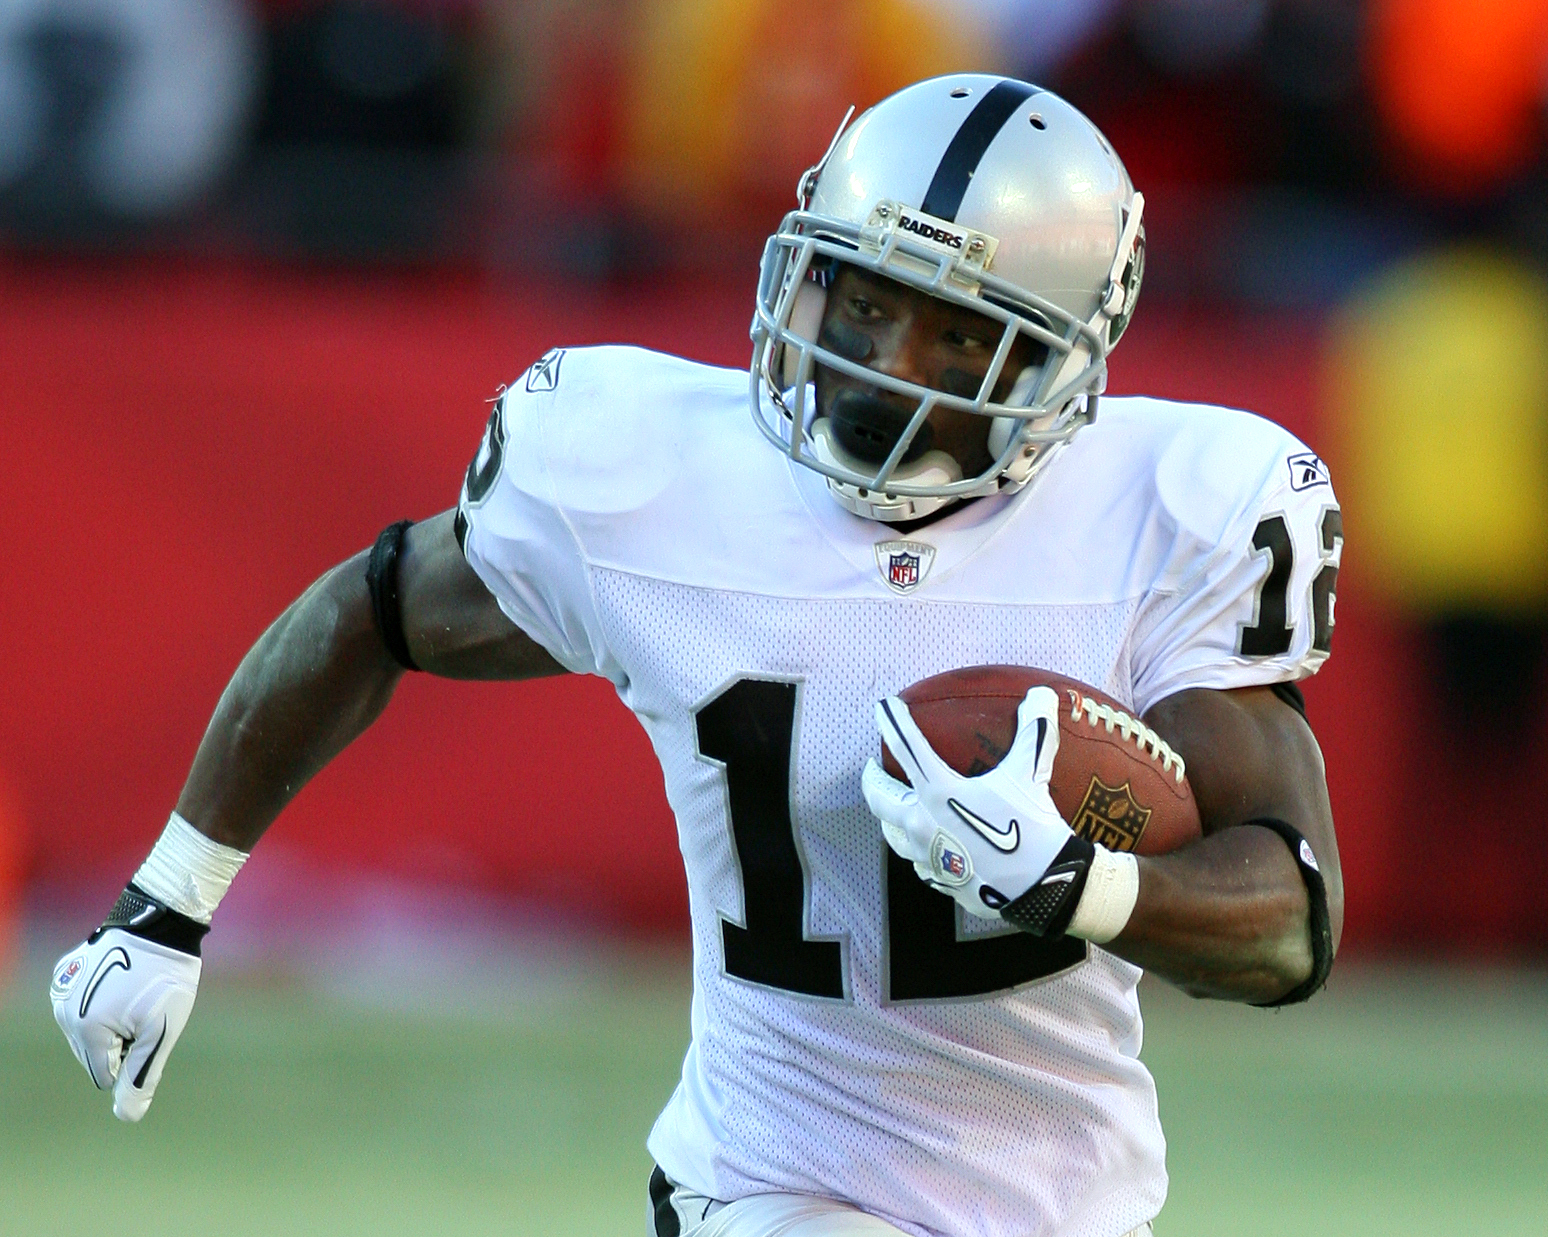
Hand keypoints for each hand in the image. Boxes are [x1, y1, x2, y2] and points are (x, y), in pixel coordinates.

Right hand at [50, 890, 202, 1122]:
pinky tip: (120, 979)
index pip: (105, 1075)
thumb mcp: (162, 1030)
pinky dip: (101, 1000)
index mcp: (86, 1030)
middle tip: (144, 1008)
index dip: (133, 1056)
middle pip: (93, 1053)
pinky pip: (81, 1004)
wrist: (160, 923)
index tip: (149, 1026)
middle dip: (120, 1041)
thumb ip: (141, 1074)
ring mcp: (61, 991)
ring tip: (134, 993)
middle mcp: (63, 1013)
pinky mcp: (65, 973)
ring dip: (110, 1022)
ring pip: (86, 1030)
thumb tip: (127, 1116)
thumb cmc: (166, 978)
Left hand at [862, 685, 1079, 922]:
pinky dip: (918, 849)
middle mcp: (922, 823)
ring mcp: (928, 856)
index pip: (906, 747)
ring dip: (889, 817)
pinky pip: (919, 863)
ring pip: (893, 835)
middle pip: (879, 798)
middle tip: (872, 766)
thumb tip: (1042, 693)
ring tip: (895, 807)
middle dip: (871, 779)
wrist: (1041, 887)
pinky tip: (928, 846)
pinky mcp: (940, 881)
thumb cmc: (1030, 827)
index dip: (892, 722)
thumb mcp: (1031, 774)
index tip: (882, 706)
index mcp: (938, 792)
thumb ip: (1034, 731)